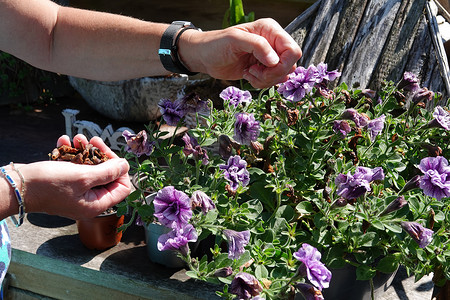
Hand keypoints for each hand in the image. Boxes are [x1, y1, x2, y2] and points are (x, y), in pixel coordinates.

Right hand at [20, 134, 130, 218]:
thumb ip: (107, 172)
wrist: (15, 186)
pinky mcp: (64, 183)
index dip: (121, 171)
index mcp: (96, 204)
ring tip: (78, 137)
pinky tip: (65, 141)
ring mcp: (75, 191)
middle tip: (94, 140)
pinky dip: (72, 153)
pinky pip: (74, 166)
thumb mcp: (83, 177)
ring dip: (85, 150)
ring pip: (90, 168)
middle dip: (101, 155)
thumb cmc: (48, 185)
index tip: (111, 156)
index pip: (122, 188)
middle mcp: (88, 200)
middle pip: (107, 175)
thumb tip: (126, 166)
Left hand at [180, 18, 301, 88]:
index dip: (282, 63)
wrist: (205, 57)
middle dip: (273, 74)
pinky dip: (262, 83)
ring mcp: (269, 56)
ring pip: (282, 75)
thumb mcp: (235, 40)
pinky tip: (248, 76)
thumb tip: (275, 60)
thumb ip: (257, 46)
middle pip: (290, 65)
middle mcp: (273, 42)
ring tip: (249, 73)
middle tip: (254, 72)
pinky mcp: (263, 68)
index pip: (292, 50)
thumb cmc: (216, 44)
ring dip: (266, 80)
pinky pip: (273, 81)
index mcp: (270, 30)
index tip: (265, 67)